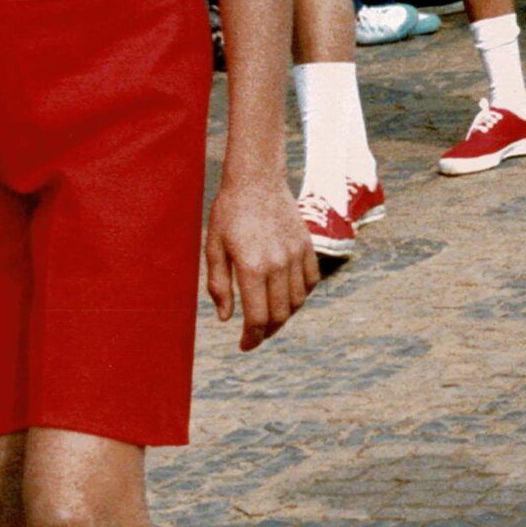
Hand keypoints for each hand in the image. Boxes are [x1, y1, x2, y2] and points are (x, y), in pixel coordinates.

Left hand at [205, 173, 318, 350]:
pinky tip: (287, 297)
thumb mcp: (214, 249)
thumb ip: (219, 286)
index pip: (257, 317)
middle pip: (279, 314)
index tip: (244, 345)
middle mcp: (278, 263)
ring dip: (284, 316)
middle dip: (266, 332)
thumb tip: (226, 318)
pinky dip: (301, 295)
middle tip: (255, 337)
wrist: (256, 180)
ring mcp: (296, 254)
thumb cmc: (229, 214)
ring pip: (298, 300)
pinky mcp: (307, 245)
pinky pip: (311, 280)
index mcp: (251, 266)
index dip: (251, 338)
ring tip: (270, 319)